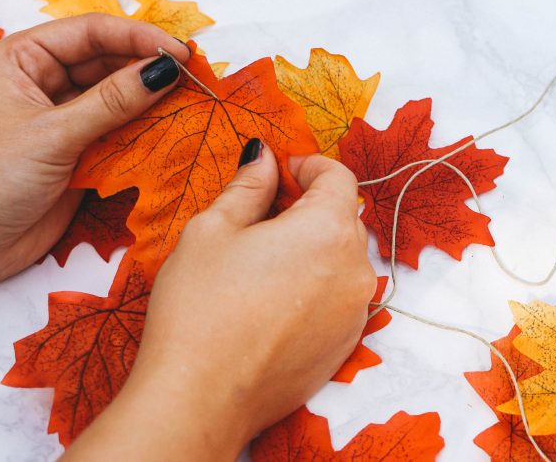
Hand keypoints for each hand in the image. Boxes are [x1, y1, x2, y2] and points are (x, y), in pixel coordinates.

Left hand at [0, 14, 188, 332]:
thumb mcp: (53, 134)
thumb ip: (113, 102)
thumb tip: (165, 71)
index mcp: (23, 57)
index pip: (91, 32)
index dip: (138, 38)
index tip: (180, 53)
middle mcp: (43, 79)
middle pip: (108, 60)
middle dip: (148, 67)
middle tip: (196, 77)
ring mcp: (62, 115)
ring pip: (118, 94)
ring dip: (151, 99)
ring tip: (192, 101)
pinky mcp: (77, 148)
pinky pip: (119, 128)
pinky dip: (145, 128)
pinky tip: (172, 127)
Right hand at [64, 145, 376, 459]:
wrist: (201, 397)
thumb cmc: (200, 309)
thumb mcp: (213, 229)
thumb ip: (248, 186)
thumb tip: (264, 157)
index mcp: (327, 230)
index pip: (338, 177)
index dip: (309, 165)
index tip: (281, 171)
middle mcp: (354, 269)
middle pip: (343, 218)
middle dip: (309, 206)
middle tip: (263, 214)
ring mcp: (354, 311)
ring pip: (342, 259)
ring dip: (313, 248)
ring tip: (263, 260)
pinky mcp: (344, 345)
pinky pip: (339, 298)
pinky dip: (316, 286)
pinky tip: (273, 299)